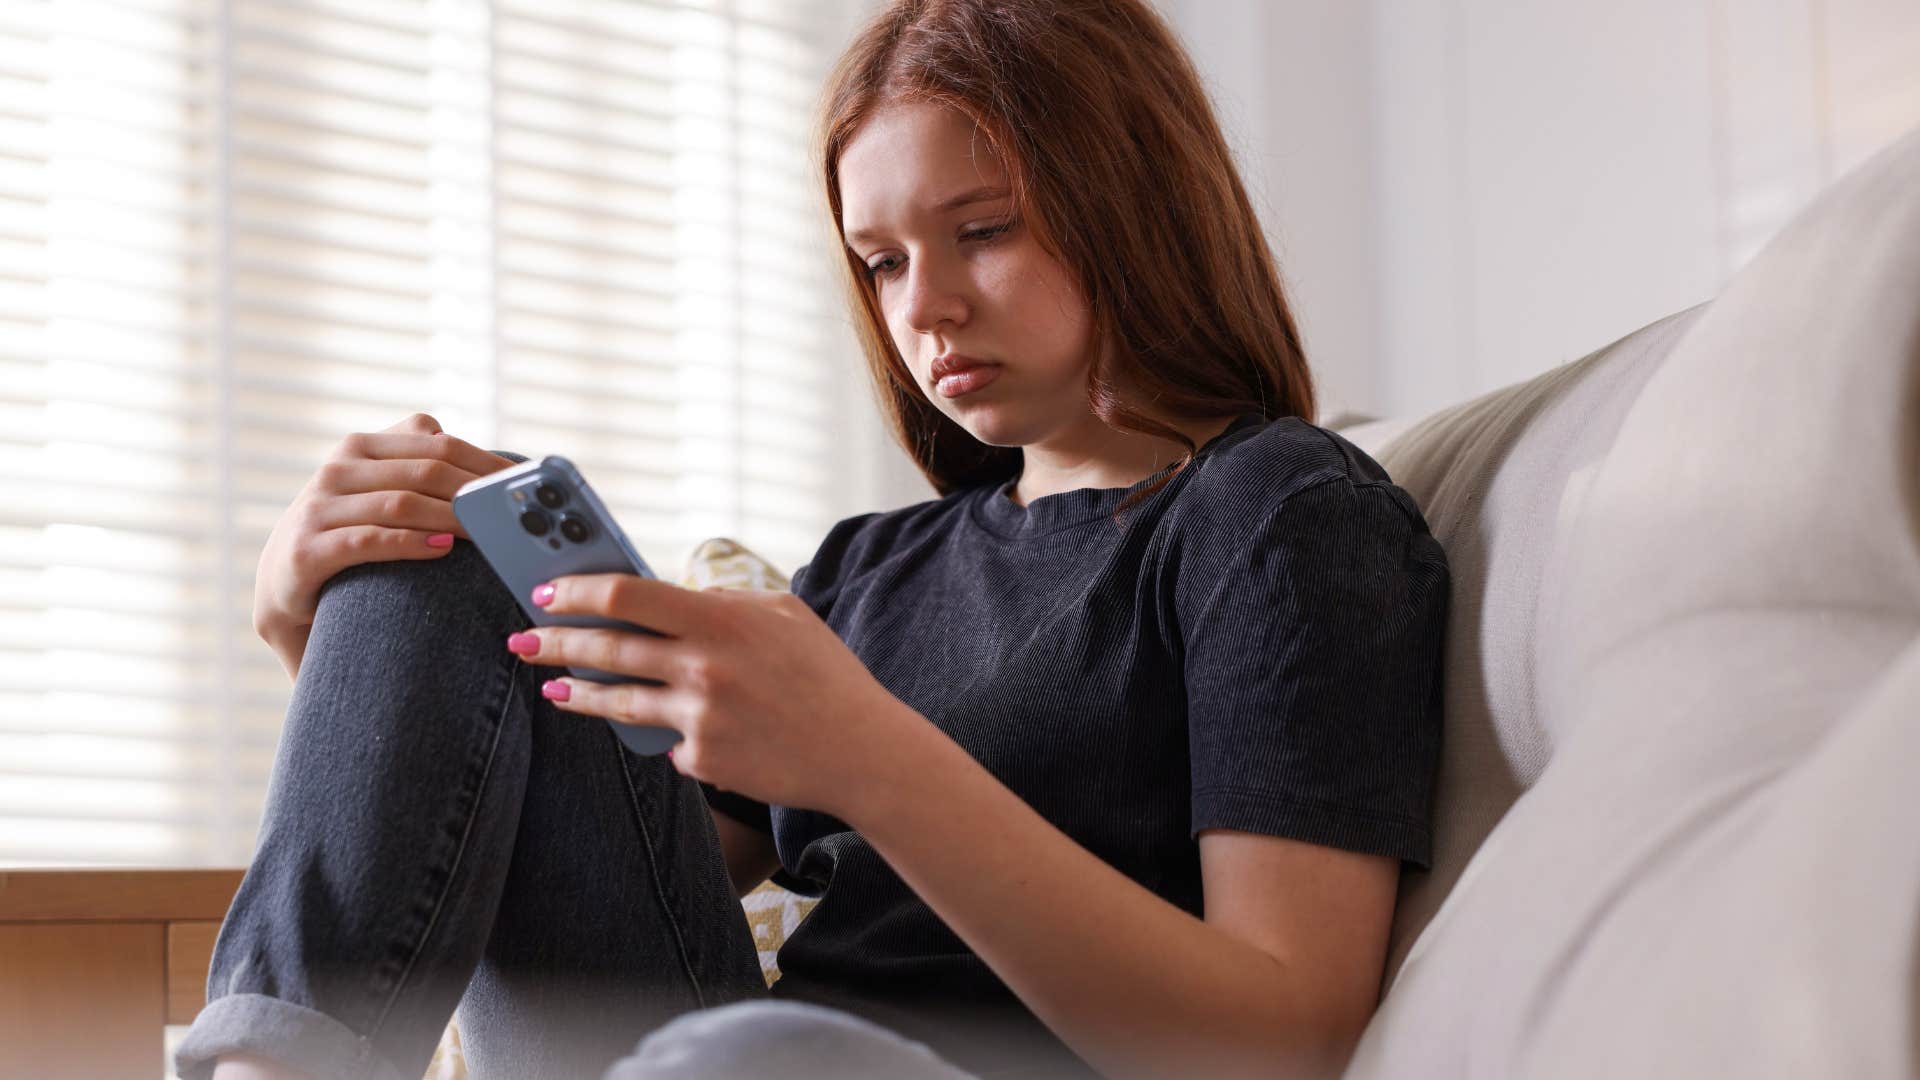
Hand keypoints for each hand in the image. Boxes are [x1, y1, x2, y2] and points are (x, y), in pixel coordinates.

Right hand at [254, 412, 518, 679]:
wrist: (283, 587)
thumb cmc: (351, 537)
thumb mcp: (383, 494)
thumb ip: (424, 469)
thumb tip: (501, 468)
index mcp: (363, 447)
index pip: (440, 443)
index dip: (488, 463)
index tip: (529, 486)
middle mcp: (339, 467)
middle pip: (426, 469)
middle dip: (477, 493)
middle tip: (518, 516)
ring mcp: (319, 506)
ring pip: (401, 501)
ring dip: (453, 518)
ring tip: (490, 536)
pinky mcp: (307, 548)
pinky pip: (368, 539)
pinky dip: (410, 543)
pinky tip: (442, 550)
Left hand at [505, 573, 921, 818]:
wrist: (861, 752)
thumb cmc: (826, 676)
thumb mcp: (785, 615)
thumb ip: (725, 602)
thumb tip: (674, 595)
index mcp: (720, 620)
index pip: (627, 594)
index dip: (577, 591)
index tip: (545, 591)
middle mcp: (702, 667)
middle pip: (606, 648)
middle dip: (553, 641)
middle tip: (521, 639)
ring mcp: (699, 718)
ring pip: (617, 701)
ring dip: (575, 692)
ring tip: (551, 687)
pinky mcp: (702, 760)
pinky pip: (664, 741)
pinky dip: (663, 732)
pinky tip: (667, 729)